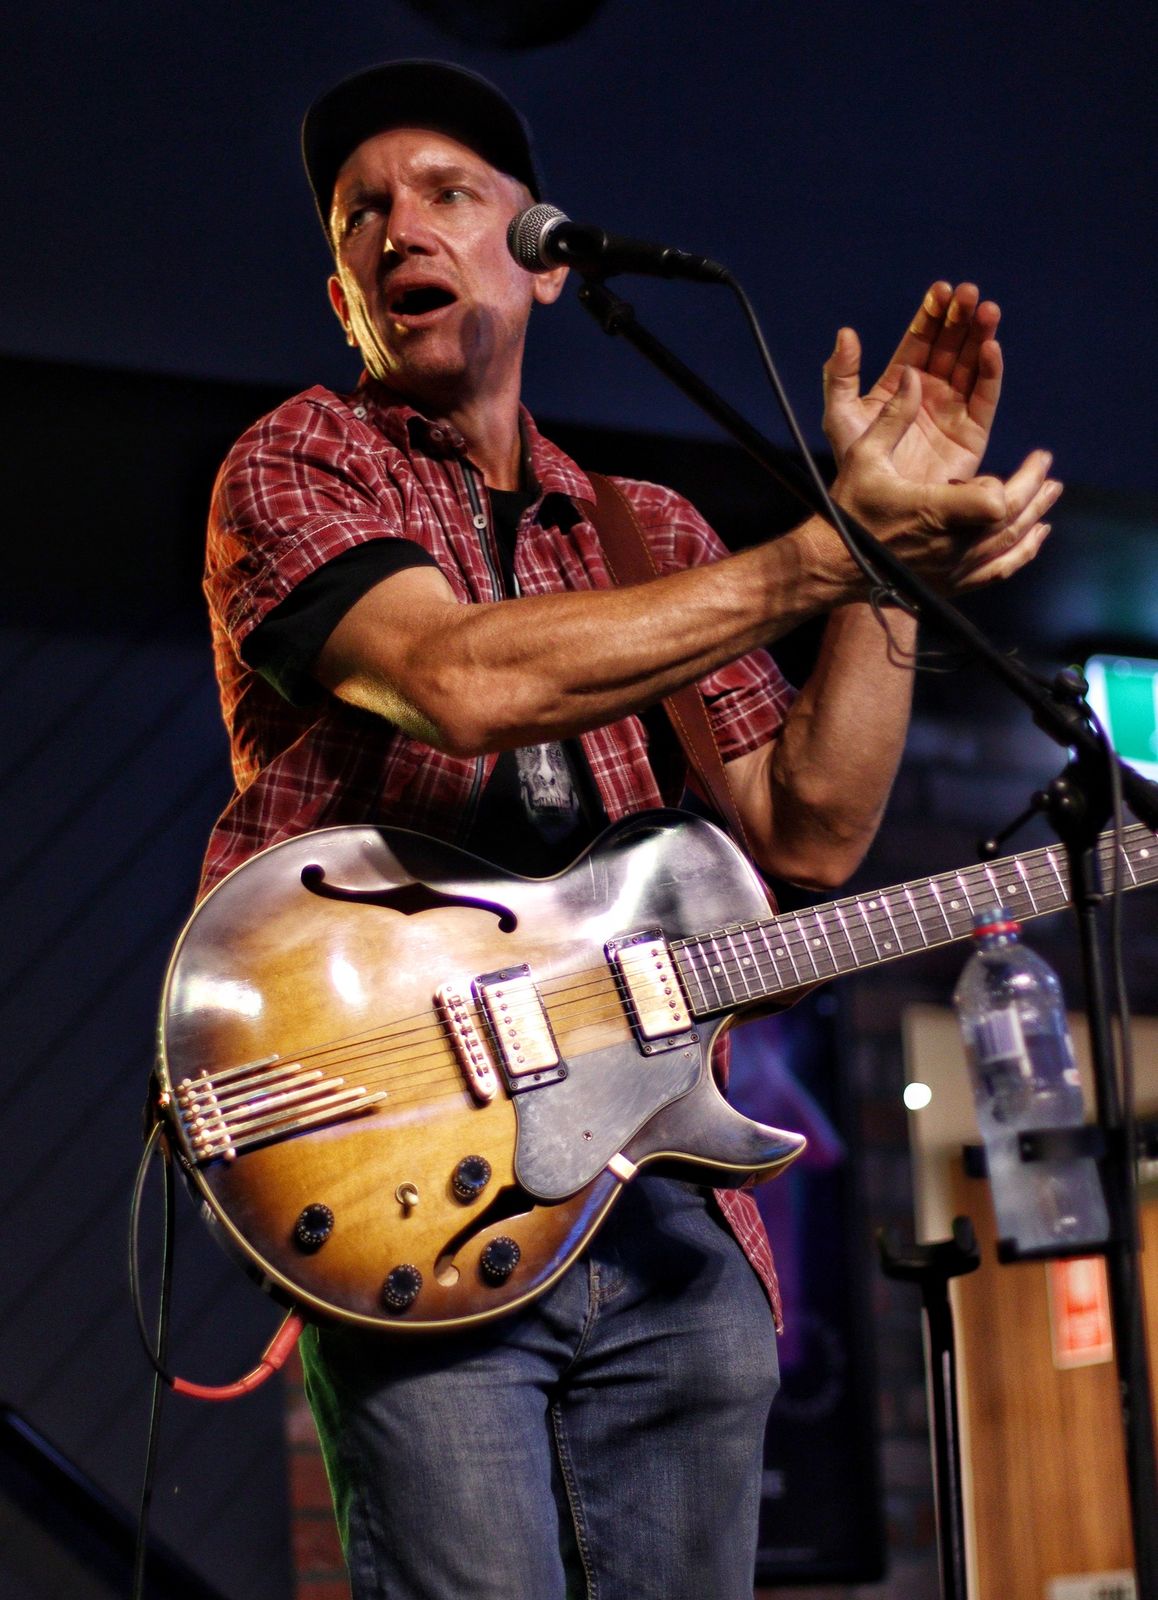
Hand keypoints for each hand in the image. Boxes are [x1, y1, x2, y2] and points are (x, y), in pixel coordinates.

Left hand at [823, 282, 1001, 484]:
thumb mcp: (840, 416)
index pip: (920, 341)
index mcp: (900, 384)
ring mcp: (952, 410)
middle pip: (950, 346)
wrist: (880, 507)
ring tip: (986, 311)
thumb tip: (846, 334)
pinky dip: (991, 372)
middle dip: (959, 318)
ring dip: (980, 336)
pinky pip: (985, 397)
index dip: (931, 315)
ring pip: (971, 364)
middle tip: (968, 294)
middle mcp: (930, 392)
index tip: (941, 290)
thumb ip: (840, 375)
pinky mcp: (972, 432)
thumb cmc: (855, 465)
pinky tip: (990, 348)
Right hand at [830, 366, 1059, 592]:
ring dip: (1035, 515)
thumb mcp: (864, 457)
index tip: (994, 473)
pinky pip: (1000, 570)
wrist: (834, 565)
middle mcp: (950, 546)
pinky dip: (1023, 552)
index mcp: (933, 512)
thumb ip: (894, 417)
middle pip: (1011, 520)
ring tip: (1052, 491)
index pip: (992, 503)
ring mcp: (953, 569)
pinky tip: (1037, 535)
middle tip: (1045, 465)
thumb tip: (914, 375)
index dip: (1000, 486)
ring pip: (1011, 544)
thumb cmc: (848, 510)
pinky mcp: (953, 584)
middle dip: (1033, 489)